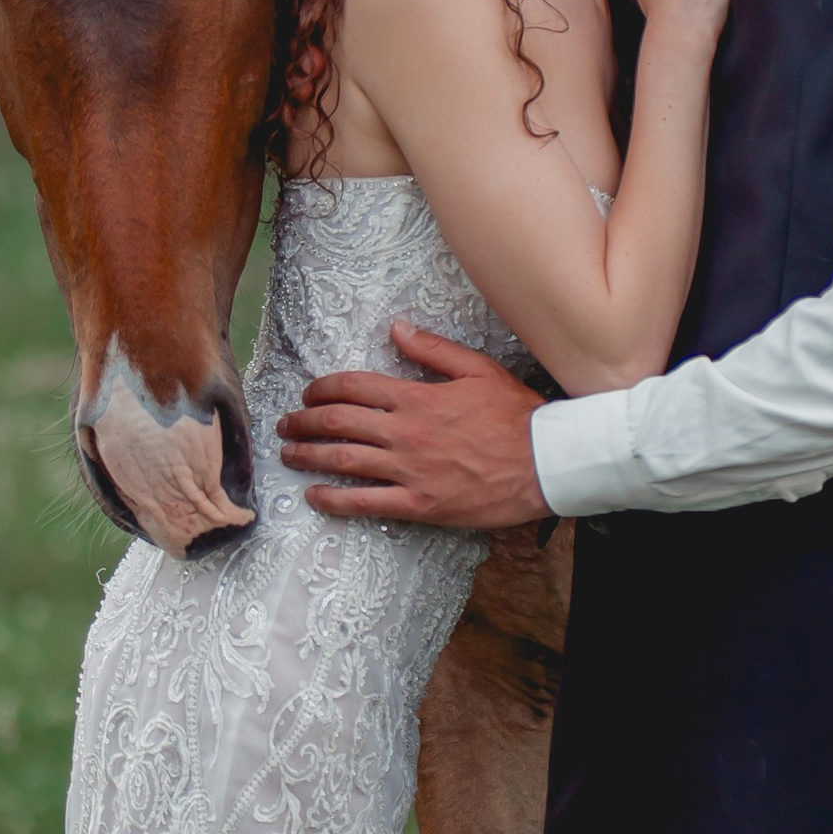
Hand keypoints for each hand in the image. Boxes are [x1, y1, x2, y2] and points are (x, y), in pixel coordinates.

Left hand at [277, 320, 547, 527]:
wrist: (546, 462)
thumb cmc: (517, 415)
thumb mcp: (478, 369)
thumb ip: (432, 349)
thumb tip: (396, 329)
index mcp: (416, 397)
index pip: (352, 387)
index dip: (321, 389)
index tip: (308, 394)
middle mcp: (405, 432)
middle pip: (337, 423)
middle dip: (302, 422)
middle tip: (286, 424)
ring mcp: (410, 471)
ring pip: (343, 461)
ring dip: (307, 455)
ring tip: (288, 454)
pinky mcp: (420, 504)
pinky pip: (365, 503)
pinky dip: (333, 499)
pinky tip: (314, 496)